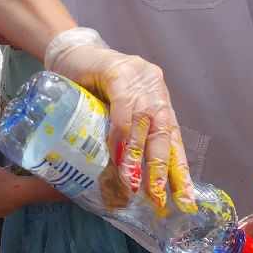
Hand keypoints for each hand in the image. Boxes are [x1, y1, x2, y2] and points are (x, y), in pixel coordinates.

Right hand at [47, 38, 194, 211]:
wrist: (67, 53)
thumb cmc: (86, 89)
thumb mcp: (107, 118)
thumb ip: (118, 143)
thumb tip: (119, 191)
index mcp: (158, 101)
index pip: (173, 139)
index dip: (179, 170)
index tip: (185, 200)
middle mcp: (155, 88)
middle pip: (165, 133)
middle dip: (162, 169)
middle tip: (158, 200)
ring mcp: (139, 77)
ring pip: (146, 122)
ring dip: (139, 158)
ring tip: (134, 186)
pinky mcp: (118, 71)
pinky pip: (124, 107)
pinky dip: (121, 134)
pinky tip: (118, 155)